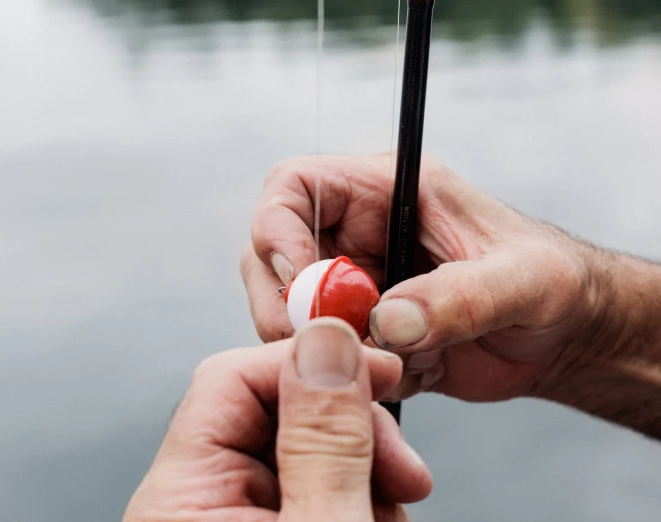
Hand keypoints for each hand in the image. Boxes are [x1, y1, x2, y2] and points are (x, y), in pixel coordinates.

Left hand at [124, 318, 431, 520]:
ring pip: (302, 451)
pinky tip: (375, 521)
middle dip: (349, 431)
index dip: (310, 361)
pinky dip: (353, 499)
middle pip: (275, 412)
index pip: (233, 377)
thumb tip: (326, 344)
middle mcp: (197, 501)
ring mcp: (229, 519)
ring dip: (360, 471)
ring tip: (390, 511)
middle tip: (401, 467)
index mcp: (183, 496)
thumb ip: (324, 441)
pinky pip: (309, 488)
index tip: (376, 368)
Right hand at [241, 153, 600, 402]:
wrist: (566, 335)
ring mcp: (354, 288)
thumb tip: (385, 321)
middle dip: (288, 306)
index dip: (278, 230)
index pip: (294, 187)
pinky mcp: (361, 335)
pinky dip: (358, 378)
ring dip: (329, 349)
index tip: (301, 283)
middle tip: (334, 342)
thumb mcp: (524, 280)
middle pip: (271, 257)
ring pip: (289, 315)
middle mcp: (356, 236)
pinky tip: (418, 374)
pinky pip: (326, 359)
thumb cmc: (554, 282)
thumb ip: (460, 297)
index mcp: (384, 193)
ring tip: (401, 362)